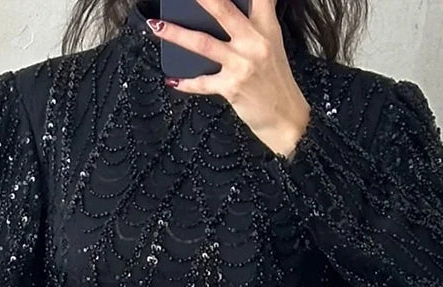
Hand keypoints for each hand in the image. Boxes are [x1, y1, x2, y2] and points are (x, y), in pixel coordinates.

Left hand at [147, 0, 310, 157]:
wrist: (286, 118)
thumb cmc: (276, 80)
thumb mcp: (273, 44)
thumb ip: (259, 20)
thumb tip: (248, 4)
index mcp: (266, 27)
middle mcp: (254, 42)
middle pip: (222, 10)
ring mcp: (241, 64)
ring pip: (202, 43)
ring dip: (176, 34)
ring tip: (156, 25)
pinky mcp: (232, 87)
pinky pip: (202, 83)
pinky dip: (186, 82)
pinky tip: (172, 79)